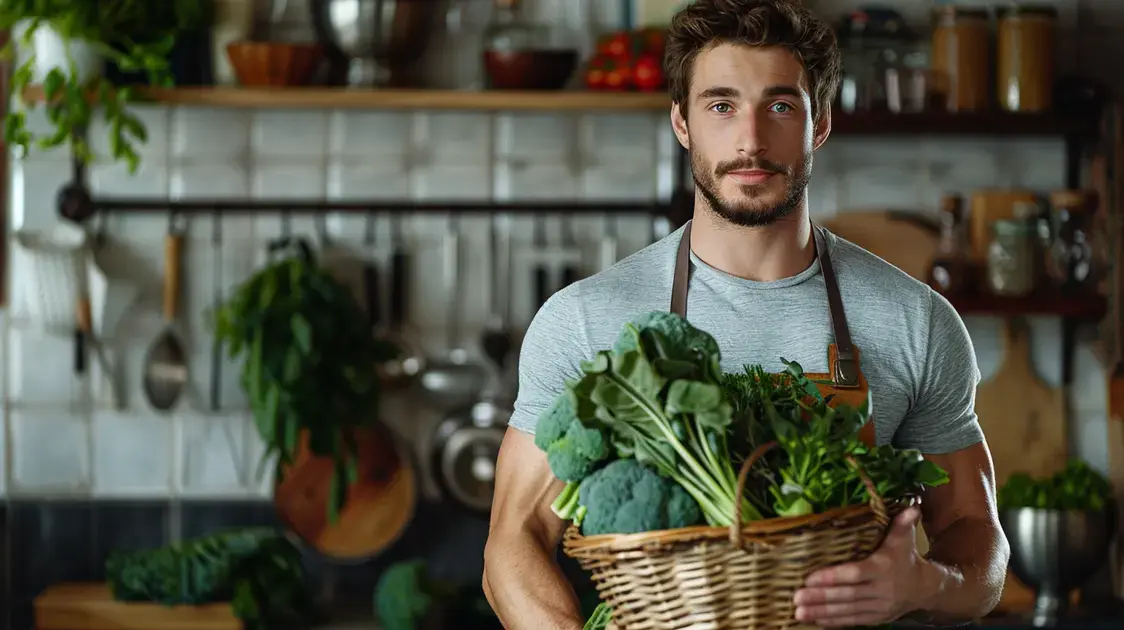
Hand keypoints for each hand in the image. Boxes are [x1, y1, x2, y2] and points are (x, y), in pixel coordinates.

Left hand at [793, 506, 937, 626]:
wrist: (923, 589)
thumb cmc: (905, 558)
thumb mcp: (904, 539)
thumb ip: (902, 523)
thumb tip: (911, 506)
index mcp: (883, 568)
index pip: (854, 573)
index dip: (832, 577)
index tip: (808, 578)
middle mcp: (881, 589)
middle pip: (847, 595)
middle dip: (821, 598)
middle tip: (797, 598)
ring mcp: (879, 607)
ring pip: (848, 611)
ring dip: (822, 612)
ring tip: (799, 612)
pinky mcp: (876, 618)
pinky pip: (853, 620)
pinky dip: (834, 622)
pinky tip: (815, 620)